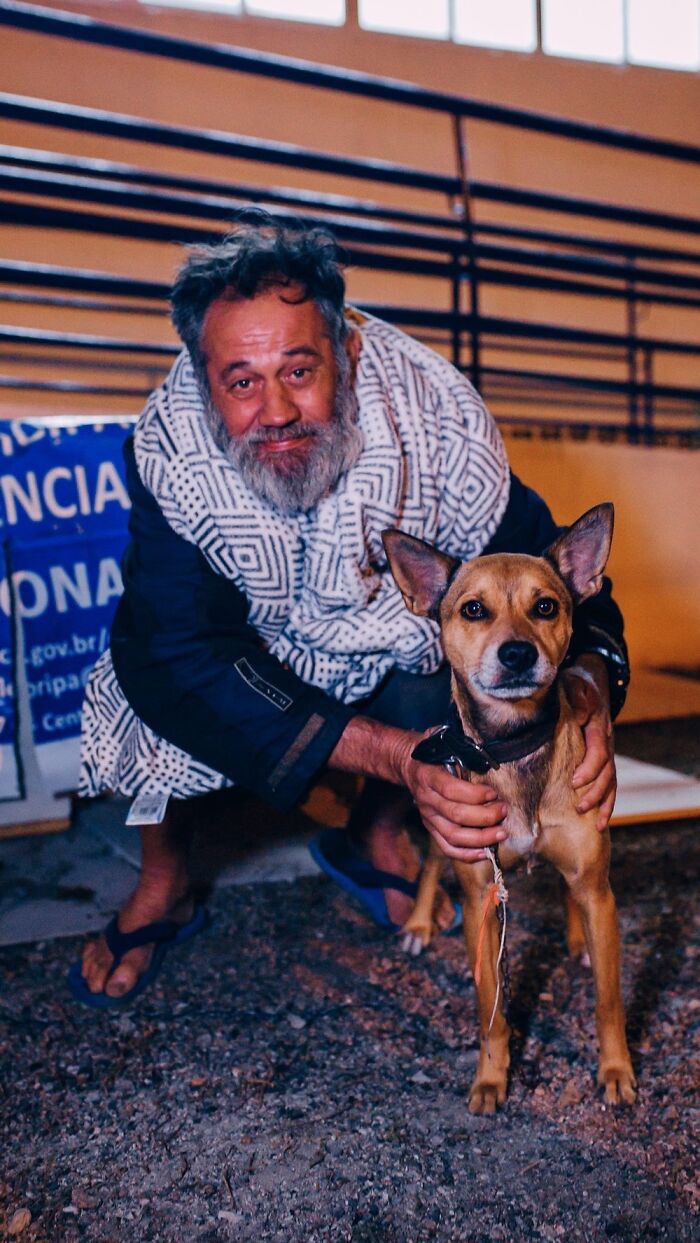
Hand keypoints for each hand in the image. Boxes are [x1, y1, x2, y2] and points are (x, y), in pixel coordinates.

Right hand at [397, 733, 507, 861]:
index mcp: (429, 776)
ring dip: (481, 838)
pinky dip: (466, 854)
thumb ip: (459, 746)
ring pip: (453, 836)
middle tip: (503, 811)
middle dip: (485, 816)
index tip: (493, 793)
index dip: (474, 794)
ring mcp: (428, 817)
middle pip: (456, 815)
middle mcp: (427, 799)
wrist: (406, 764)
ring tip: (501, 832)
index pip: (451, 789)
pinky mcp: (431, 828)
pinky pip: (447, 848)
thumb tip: (484, 753)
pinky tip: (485, 852)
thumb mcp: (439, 741)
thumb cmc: (430, 752)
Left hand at [564, 655, 615, 830]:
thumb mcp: (574, 683)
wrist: (590, 680)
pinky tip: (600, 821)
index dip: (589, 768)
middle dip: (595, 792)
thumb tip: (582, 715)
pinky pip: (609, 783)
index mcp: (599, 725)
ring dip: (603, 802)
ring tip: (594, 821)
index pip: (598, 751)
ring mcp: (607, 751)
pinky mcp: (602, 759)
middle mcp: (607, 741)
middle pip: (607, 772)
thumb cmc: (576, 683)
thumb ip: (578, 697)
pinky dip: (606, 803)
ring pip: (611, 781)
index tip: (574, 781)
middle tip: (579, 806)